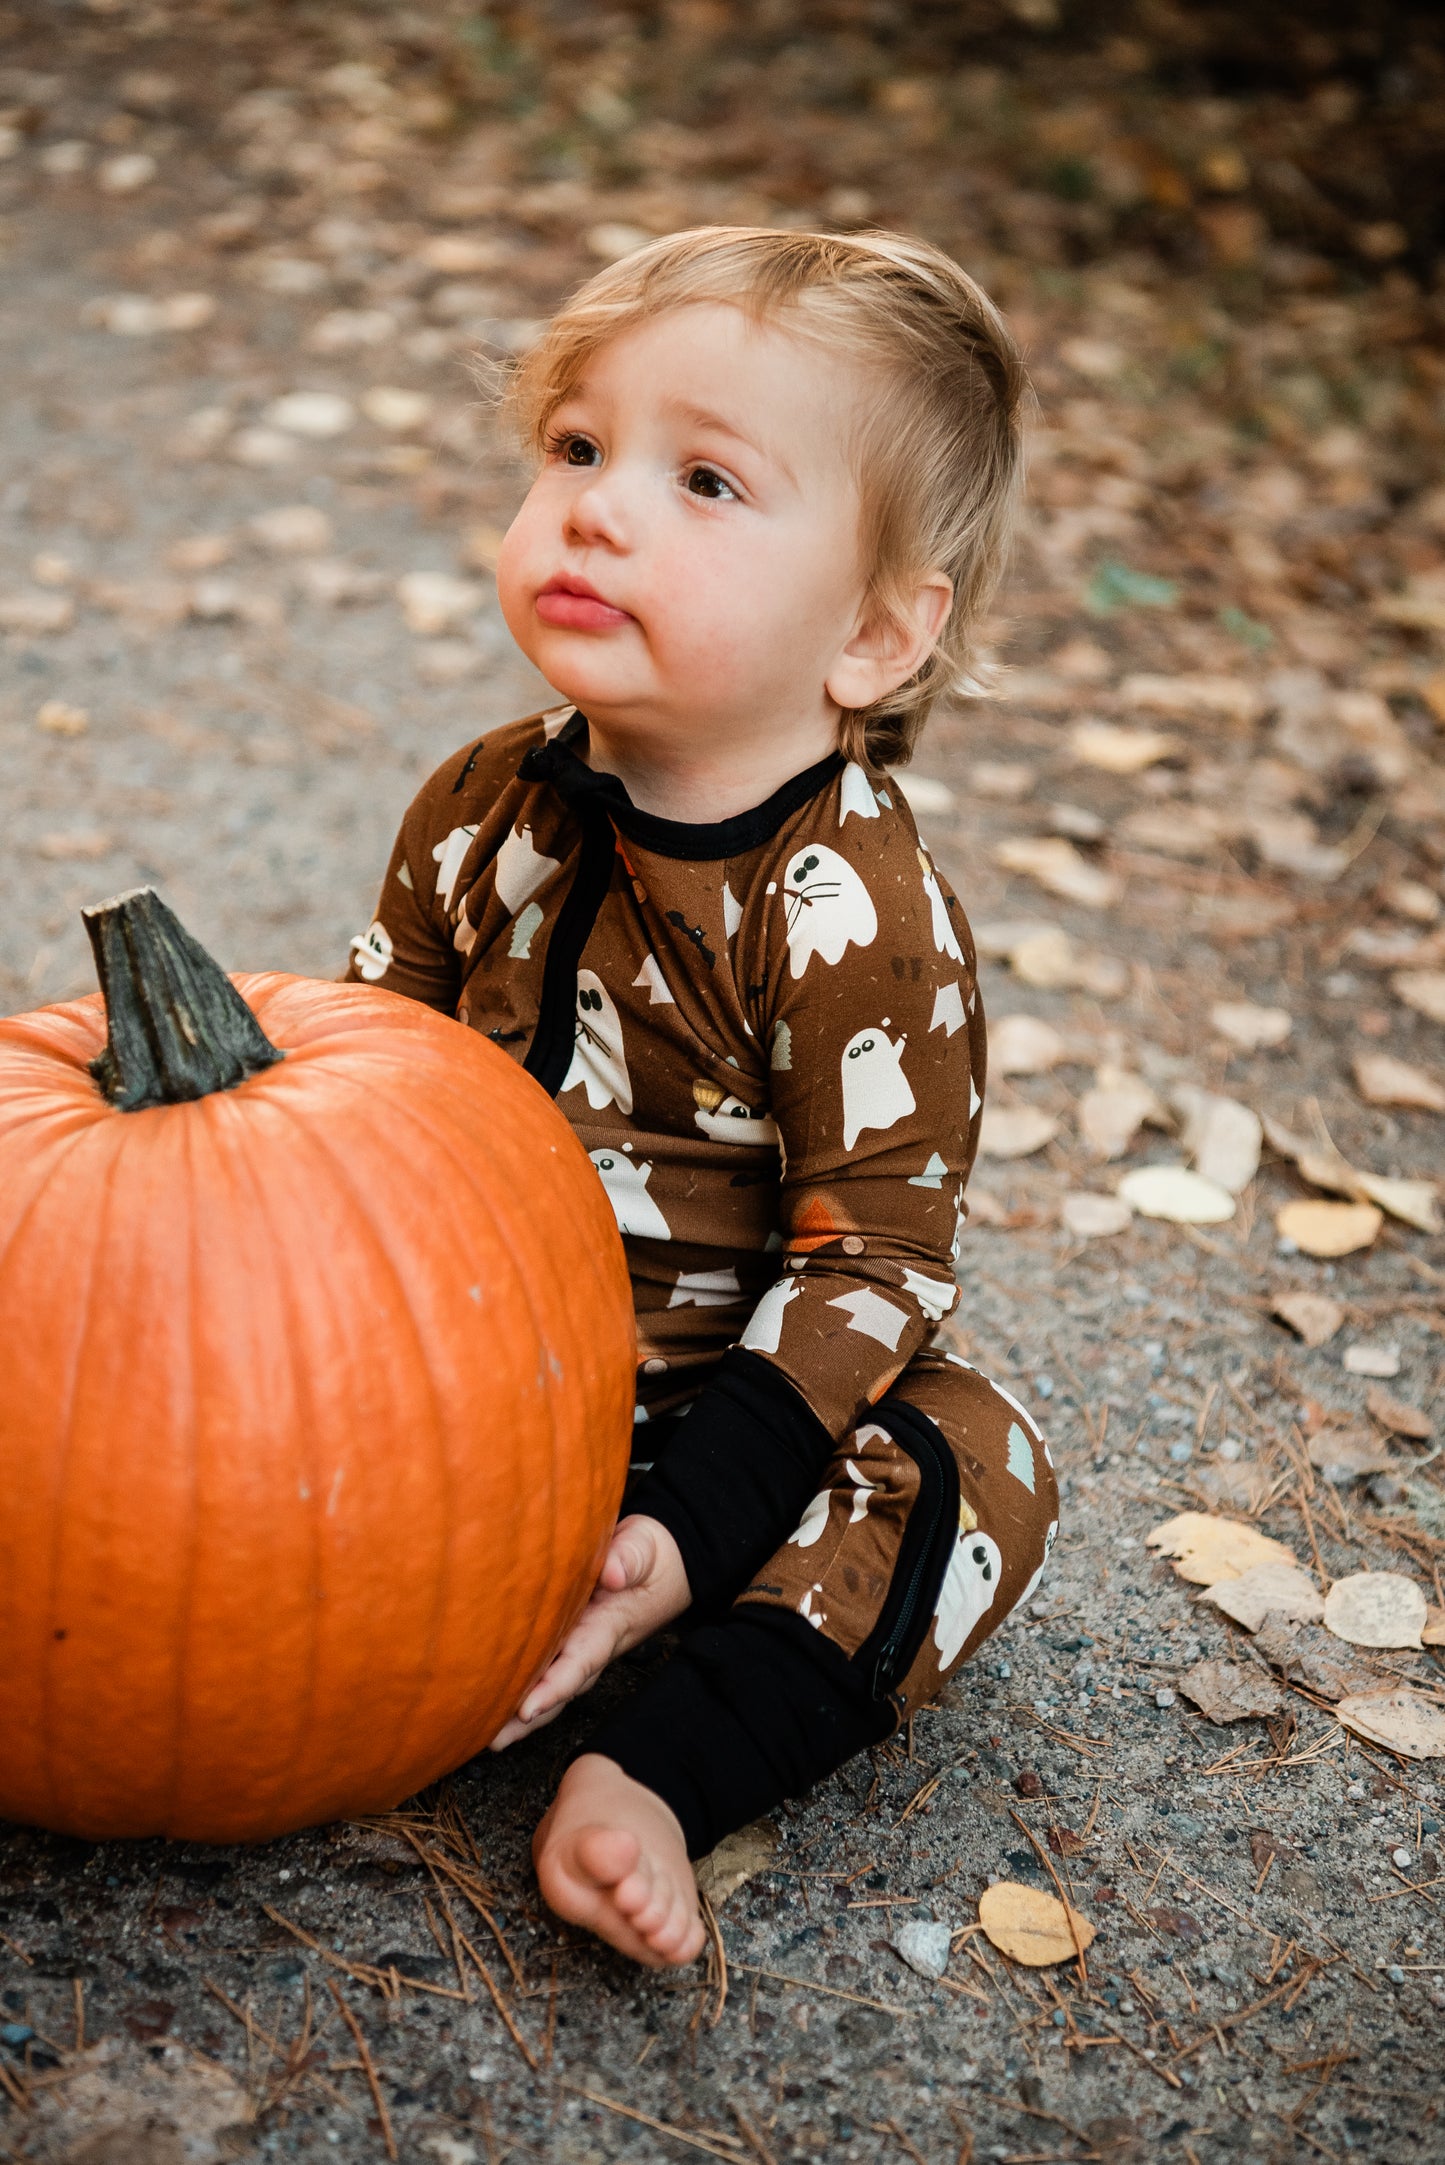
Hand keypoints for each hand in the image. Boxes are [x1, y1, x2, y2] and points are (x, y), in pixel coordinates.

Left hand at [489, 1516, 689, 1750]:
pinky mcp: (558, 1637)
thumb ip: (631, 1559)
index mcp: (606, 1628)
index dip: (554, 1688)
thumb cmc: (648, 1556)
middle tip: (491, 1740)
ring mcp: (571, 1645)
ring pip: (542, 1684)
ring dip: (514, 1712)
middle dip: (525, 1719)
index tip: (528, 1711)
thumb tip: (613, 1574)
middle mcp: (586, 1645)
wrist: (656, 1563)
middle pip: (555, 1690)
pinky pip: (535, 1665)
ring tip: (480, 1732)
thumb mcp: (644, 1550)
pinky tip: (484, 1696)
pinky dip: (512, 1684)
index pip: (580, 1663)